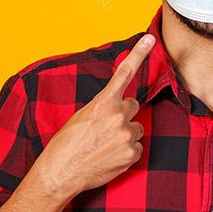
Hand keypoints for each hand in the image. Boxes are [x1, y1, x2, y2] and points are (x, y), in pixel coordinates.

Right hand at [32, 33, 154, 200]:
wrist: (61, 172)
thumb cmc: (67, 144)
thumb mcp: (82, 116)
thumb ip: (103, 107)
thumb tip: (119, 108)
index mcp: (103, 102)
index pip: (124, 73)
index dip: (139, 53)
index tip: (150, 39)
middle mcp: (118, 115)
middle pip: (133, 106)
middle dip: (123, 114)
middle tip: (106, 128)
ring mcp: (127, 135)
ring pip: (136, 128)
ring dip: (125, 134)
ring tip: (105, 145)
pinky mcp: (132, 153)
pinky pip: (137, 148)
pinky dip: (126, 152)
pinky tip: (110, 157)